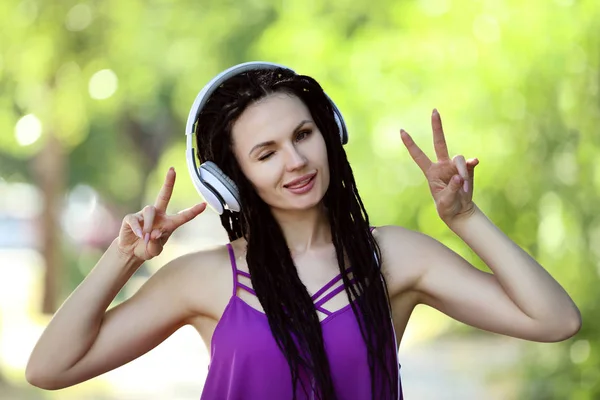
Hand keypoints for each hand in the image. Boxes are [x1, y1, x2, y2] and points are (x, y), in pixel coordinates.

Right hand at [117, 167, 206, 260]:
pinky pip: (135, 219)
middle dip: (168, 182)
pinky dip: (138, 228)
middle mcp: (158, 215)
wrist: (130, 252)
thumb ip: (155, 245)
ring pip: (150, 210)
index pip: (183, 216)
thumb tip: (153, 233)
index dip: (193, 211)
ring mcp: (144, 215)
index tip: (205, 204)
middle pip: (164, 195)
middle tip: (172, 170)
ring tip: (146, 238)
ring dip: (149, 225)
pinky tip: (140, 235)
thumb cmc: (146, 248)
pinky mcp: (131, 218)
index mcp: (168, 223)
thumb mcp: (154, 251)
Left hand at [400, 109, 478, 223]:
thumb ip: (452, 189)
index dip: (410, 144)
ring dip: (463, 173)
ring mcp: (454, 166)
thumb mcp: (446, 201)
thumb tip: (460, 176)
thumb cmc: (447, 207)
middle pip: (439, 142)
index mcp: (431, 172)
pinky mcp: (467, 169)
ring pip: (459, 159)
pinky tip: (474, 163)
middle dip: (437, 127)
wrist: (460, 211)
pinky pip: (470, 163)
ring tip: (464, 188)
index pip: (418, 155)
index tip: (401, 130)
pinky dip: (471, 167)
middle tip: (434, 110)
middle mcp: (442, 165)